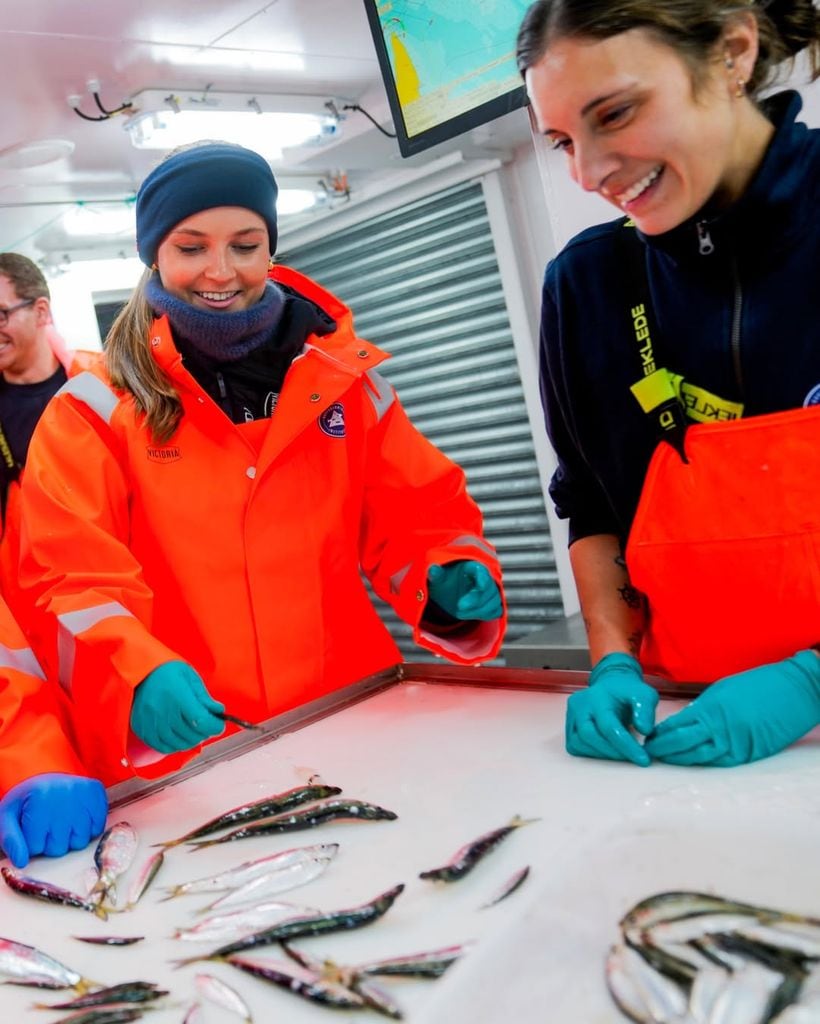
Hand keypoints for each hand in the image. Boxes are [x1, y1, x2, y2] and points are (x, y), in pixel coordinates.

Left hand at [0, 773, 107, 867]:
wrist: (47, 779)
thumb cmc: (27, 801)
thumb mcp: (7, 816)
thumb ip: (9, 840)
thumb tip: (22, 862)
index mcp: (39, 797)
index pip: (36, 847)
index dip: (32, 842)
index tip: (32, 826)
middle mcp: (65, 793)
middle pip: (59, 848)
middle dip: (51, 843)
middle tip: (48, 825)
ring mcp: (84, 792)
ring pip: (80, 842)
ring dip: (70, 838)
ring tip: (63, 822)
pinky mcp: (97, 792)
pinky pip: (97, 829)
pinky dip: (87, 830)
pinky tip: (77, 818)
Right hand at [131, 661, 224, 753]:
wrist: (140, 670)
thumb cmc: (166, 670)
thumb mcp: (190, 677)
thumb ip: (204, 697)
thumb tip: (218, 711)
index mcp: (178, 697)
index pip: (202, 721)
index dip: (215, 726)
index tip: (219, 724)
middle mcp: (164, 712)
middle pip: (192, 735)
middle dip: (205, 732)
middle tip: (206, 724)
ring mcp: (151, 723)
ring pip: (179, 744)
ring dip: (191, 740)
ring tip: (193, 729)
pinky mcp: (142, 729)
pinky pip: (162, 747)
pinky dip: (175, 745)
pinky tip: (179, 736)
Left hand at [427, 561, 502, 620]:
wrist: (447, 594)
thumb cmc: (444, 582)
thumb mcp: (438, 578)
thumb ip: (437, 574)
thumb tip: (433, 569)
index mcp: (472, 567)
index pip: (482, 570)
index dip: (483, 578)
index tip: (479, 586)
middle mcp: (484, 578)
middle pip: (489, 588)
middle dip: (476, 600)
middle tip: (459, 607)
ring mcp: (490, 591)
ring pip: (494, 601)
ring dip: (478, 611)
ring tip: (459, 613)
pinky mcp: (492, 603)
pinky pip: (496, 610)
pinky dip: (486, 615)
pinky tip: (471, 615)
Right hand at [566, 653, 657, 766]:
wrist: (612, 687)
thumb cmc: (627, 692)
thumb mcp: (644, 695)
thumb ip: (645, 710)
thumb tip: (644, 730)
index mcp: (596, 696)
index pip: (608, 725)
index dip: (626, 745)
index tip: (643, 759)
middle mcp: (579, 705)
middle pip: (588, 735)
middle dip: (612, 752)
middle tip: (632, 758)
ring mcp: (571, 716)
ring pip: (579, 743)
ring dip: (602, 754)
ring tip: (622, 753)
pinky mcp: (569, 727)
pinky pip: (575, 746)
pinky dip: (592, 752)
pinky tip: (609, 750)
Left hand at [645, 650, 819, 766]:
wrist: (793, 692)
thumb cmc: (758, 685)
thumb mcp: (722, 690)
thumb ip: (704, 708)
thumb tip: (688, 720)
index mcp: (710, 709)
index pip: (676, 726)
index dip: (661, 734)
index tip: (650, 737)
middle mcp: (720, 729)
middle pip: (682, 744)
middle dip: (664, 749)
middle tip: (650, 752)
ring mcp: (735, 744)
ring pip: (700, 757)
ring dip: (680, 759)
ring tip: (666, 759)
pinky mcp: (750, 755)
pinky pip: (721, 762)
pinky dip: (705, 762)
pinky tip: (693, 762)